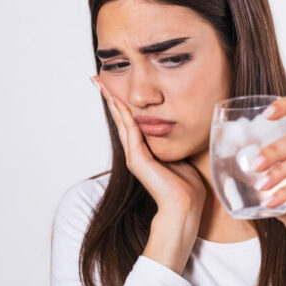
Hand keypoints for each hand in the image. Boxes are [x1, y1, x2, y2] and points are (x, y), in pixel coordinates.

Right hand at [90, 75, 206, 217]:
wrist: (185, 206)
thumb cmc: (186, 186)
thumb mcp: (179, 156)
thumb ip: (173, 143)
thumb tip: (178, 129)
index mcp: (145, 151)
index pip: (131, 122)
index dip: (123, 104)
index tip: (115, 86)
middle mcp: (136, 152)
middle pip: (121, 119)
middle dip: (111, 98)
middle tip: (98, 80)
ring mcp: (135, 157)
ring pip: (121, 123)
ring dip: (112, 103)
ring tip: (102, 85)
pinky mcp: (137, 160)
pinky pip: (130, 132)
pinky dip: (124, 116)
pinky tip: (118, 101)